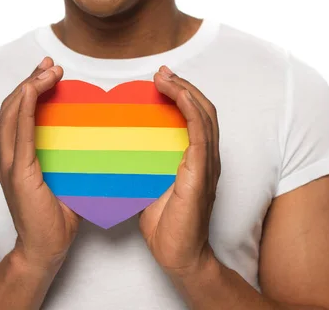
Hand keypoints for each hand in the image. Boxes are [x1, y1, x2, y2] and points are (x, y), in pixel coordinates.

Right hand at [0, 57, 79, 271]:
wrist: (44, 249)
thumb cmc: (57, 217)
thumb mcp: (66, 178)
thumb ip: (72, 158)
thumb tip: (99, 140)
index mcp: (14, 156)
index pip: (17, 112)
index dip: (30, 87)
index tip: (49, 71)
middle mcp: (5, 155)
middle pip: (12, 106)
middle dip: (30, 80)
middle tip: (51, 65)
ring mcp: (8, 163)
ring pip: (12, 113)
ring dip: (28, 87)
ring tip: (48, 71)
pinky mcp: (17, 172)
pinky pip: (18, 132)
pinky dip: (24, 108)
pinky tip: (32, 90)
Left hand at [139, 66, 220, 276]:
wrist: (179, 256)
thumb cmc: (165, 226)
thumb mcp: (151, 187)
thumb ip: (145, 168)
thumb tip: (121, 152)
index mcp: (196, 160)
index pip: (195, 118)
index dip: (182, 96)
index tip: (160, 81)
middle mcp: (207, 158)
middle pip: (203, 109)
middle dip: (184, 86)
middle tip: (161, 73)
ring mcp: (207, 164)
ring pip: (204, 115)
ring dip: (185, 90)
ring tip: (164, 77)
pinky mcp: (201, 173)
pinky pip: (200, 132)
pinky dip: (189, 108)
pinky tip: (176, 94)